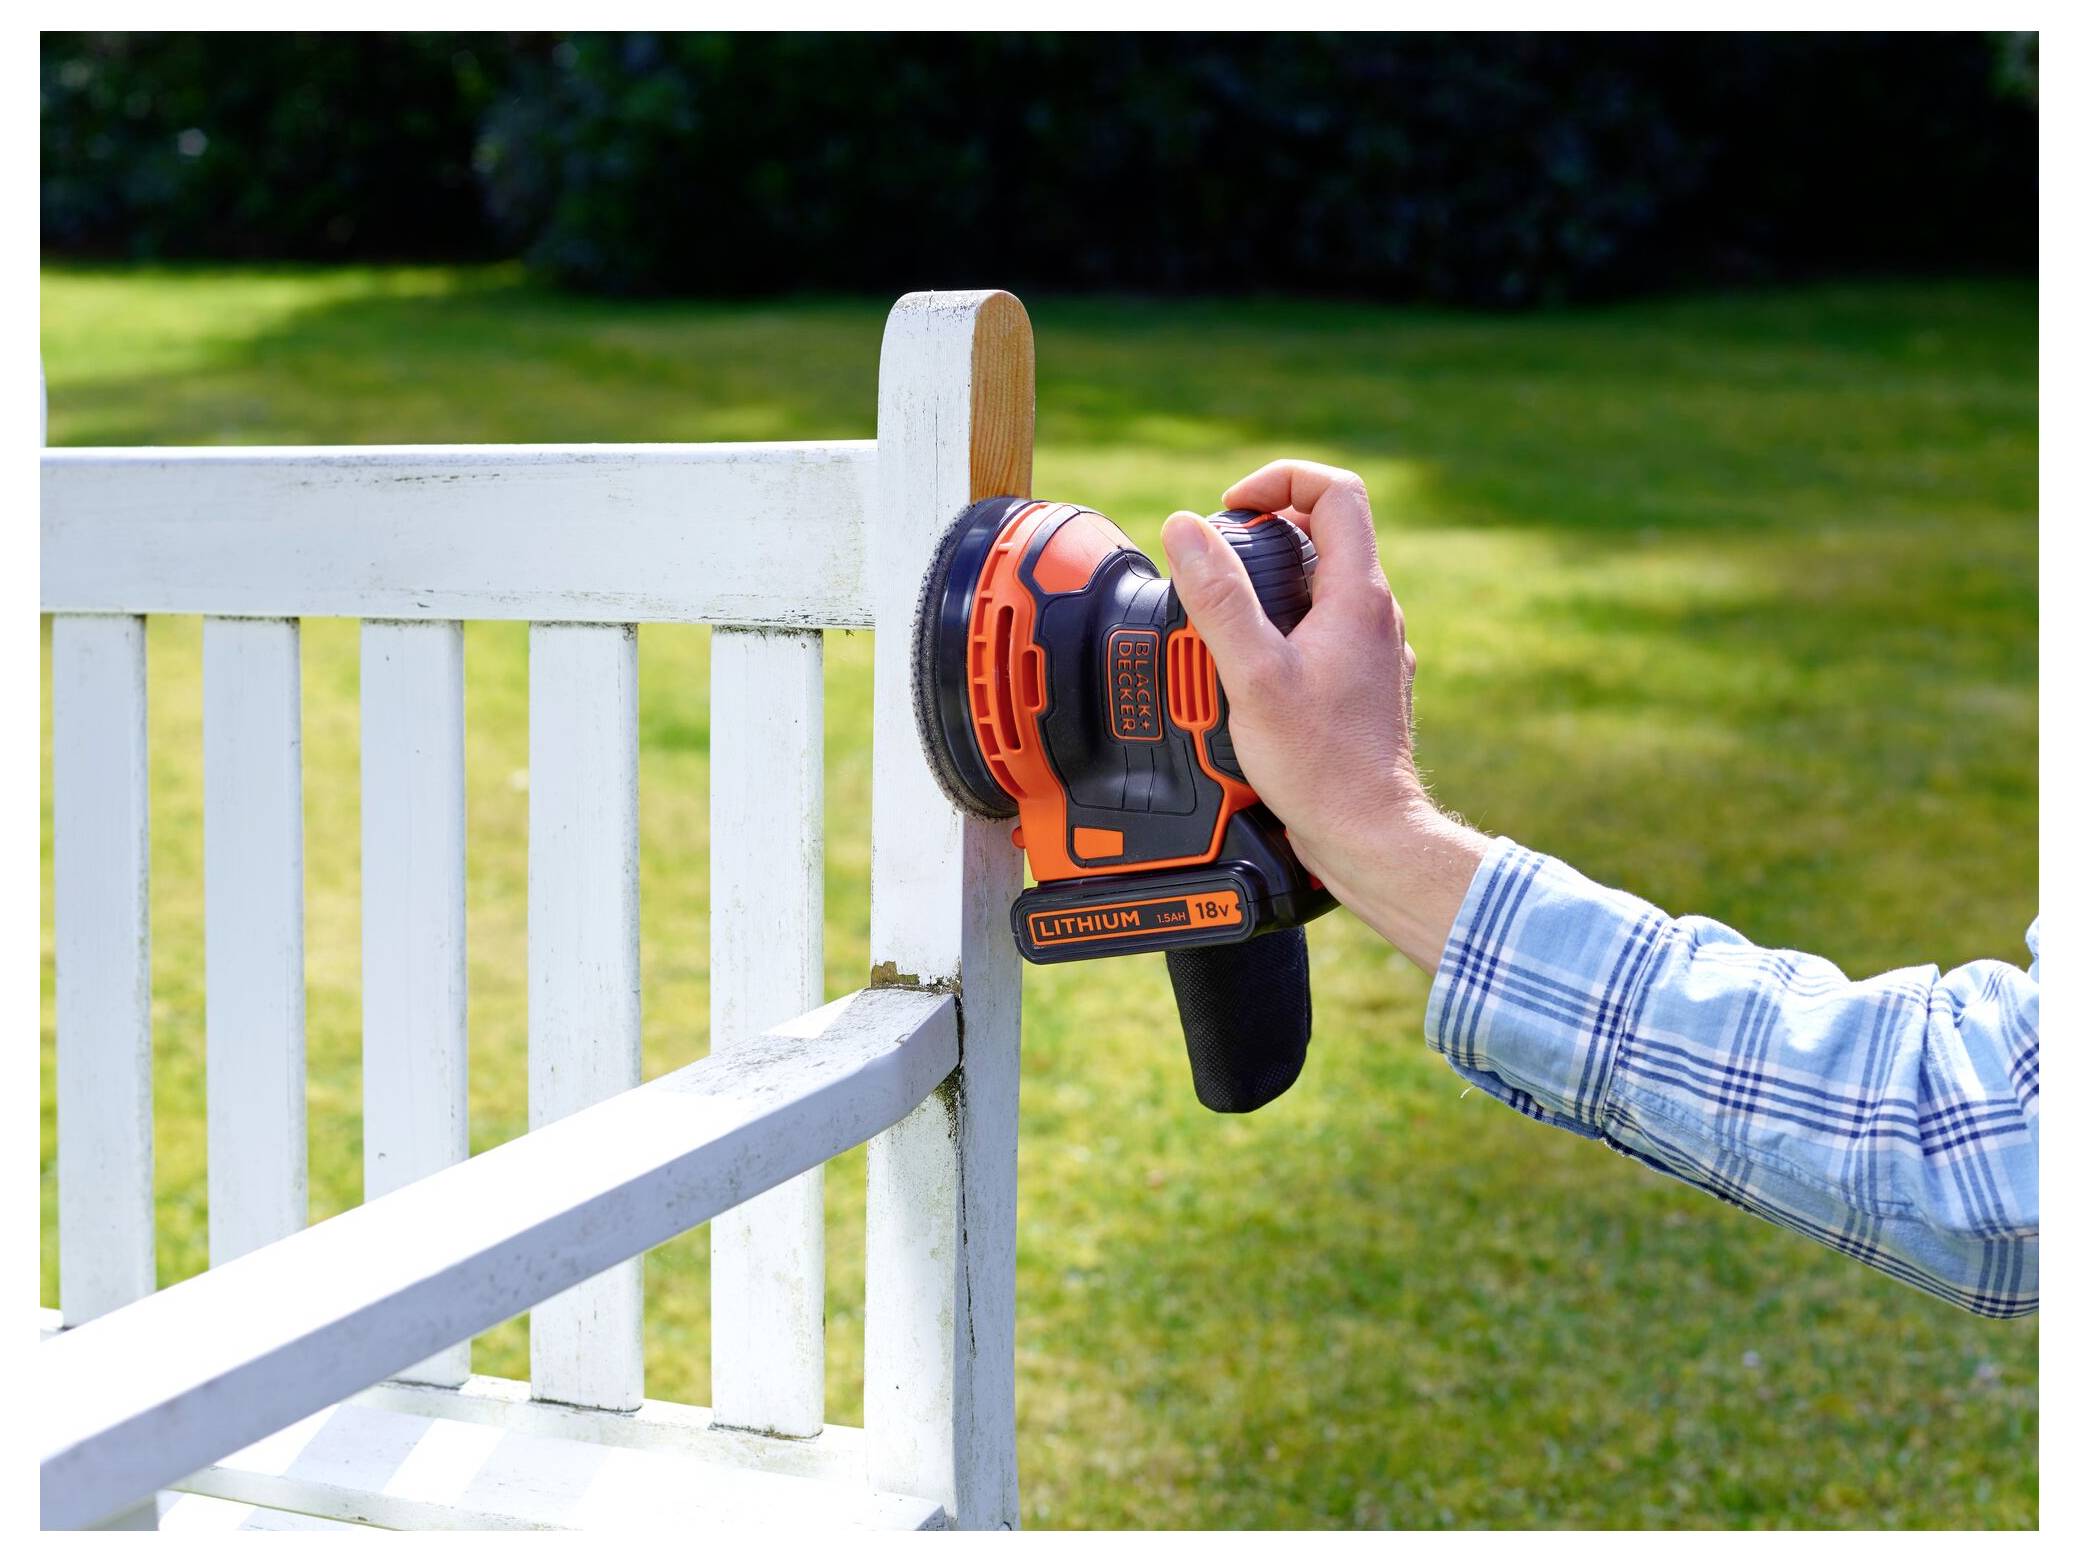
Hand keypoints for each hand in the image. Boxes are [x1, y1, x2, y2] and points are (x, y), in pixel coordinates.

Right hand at [1161, 459, 1488, 973]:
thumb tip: (1186, 528)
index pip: (1336, 493)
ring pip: (1322, 587)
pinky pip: (1323, 631)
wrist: (1368, 833)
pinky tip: (1250, 672)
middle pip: (1326, 535)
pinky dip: (1283, 631)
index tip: (1233, 511)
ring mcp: (1373, 649)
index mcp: (1358, 596)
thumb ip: (1218, 598)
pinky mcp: (1363, 684)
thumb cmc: (1319, 764)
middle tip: (1215, 567)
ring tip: (1222, 625)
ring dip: (1271, 587)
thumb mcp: (1253, 674)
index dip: (1280, 482)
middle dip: (1263, 536)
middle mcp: (1375, 615)